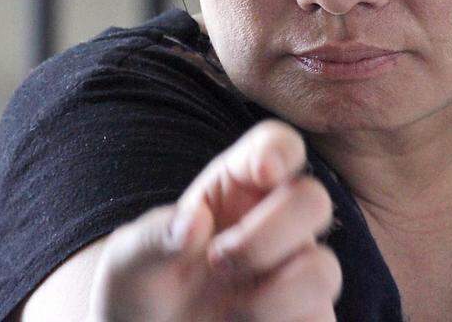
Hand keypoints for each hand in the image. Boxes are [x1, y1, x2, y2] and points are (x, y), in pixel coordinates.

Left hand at [85, 120, 340, 321]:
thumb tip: (196, 222)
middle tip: (219, 262)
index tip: (264, 172)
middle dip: (269, 233)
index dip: (281, 149)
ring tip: (230, 311)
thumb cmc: (139, 294)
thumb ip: (153, 239)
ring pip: (324, 268)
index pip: (277, 146)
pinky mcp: (306, 319)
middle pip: (313, 200)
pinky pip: (321, 319)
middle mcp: (274, 225)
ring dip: (274, 295)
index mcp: (234, 190)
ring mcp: (294, 275)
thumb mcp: (127, 264)